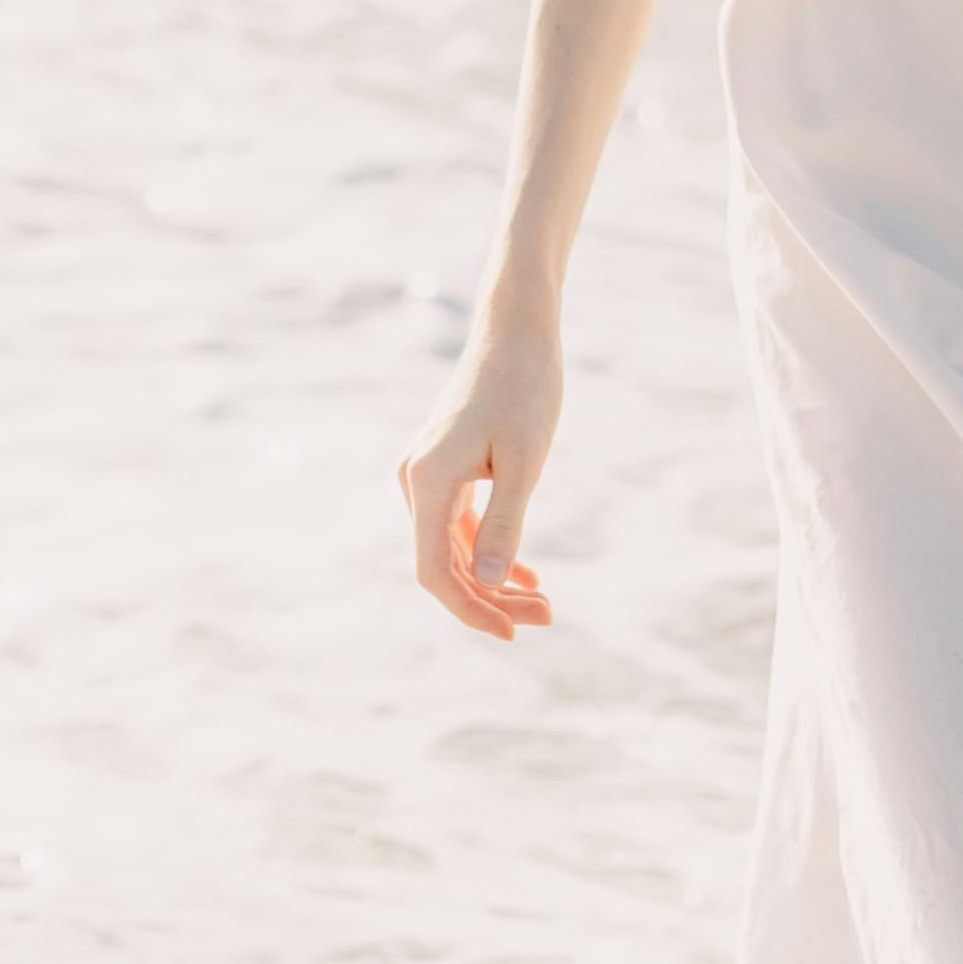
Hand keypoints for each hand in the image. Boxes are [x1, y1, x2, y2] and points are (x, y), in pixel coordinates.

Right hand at [399, 311, 562, 642]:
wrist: (516, 330)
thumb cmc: (526, 389)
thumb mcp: (525, 461)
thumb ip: (507, 522)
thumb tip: (493, 583)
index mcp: (427, 481)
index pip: (436, 571)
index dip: (471, 610)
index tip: (513, 633)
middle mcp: (416, 481)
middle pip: (445, 565)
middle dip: (492, 598)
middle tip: (547, 616)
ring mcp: (427, 475)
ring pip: (454, 548)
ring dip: (494, 579)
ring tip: (544, 602)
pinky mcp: (444, 468)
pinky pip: (460, 525)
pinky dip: (492, 551)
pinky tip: (527, 575)